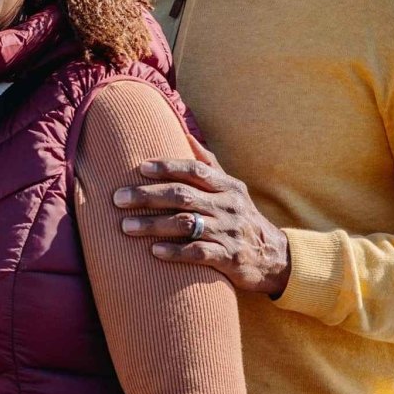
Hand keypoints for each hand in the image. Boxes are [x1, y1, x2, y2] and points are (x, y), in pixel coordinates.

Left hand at [112, 140, 291, 296]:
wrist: (275, 258)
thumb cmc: (241, 217)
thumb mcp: (232, 189)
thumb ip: (208, 165)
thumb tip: (184, 135)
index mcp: (227, 186)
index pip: (194, 170)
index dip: (167, 167)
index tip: (140, 167)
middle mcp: (228, 206)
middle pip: (182, 196)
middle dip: (147, 196)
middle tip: (118, 199)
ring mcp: (229, 232)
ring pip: (186, 224)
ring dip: (153, 225)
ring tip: (125, 226)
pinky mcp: (229, 258)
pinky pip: (199, 252)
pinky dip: (175, 252)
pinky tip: (154, 251)